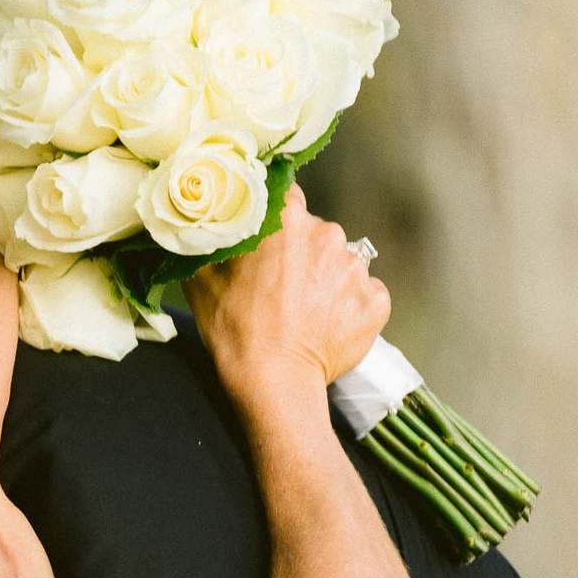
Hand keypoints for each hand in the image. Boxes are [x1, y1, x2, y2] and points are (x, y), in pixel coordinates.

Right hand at [187, 186, 391, 417]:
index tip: (265, 240)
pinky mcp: (376, 300)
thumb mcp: (201, 281)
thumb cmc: (235, 331)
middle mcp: (328, 233)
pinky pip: (363, 294)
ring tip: (302, 314)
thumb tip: (203, 226)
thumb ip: (208, 242)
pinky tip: (325, 326)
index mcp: (287, 219)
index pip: (285, 196)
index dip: (274, 217)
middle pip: (315, 233)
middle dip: (300, 254)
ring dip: (324, 281)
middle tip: (278, 290)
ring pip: (339, 264)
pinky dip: (348, 307)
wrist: (273, 382)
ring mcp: (357, 267)